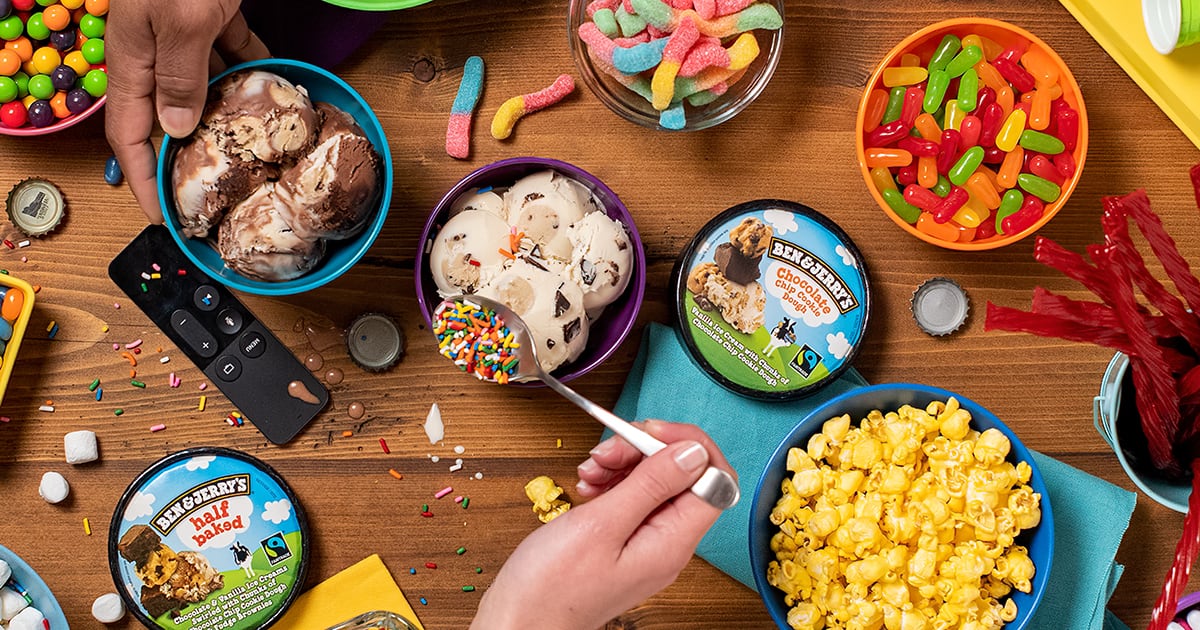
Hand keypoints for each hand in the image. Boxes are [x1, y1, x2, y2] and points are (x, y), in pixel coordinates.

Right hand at [106, 1, 267, 221]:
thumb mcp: (181, 20)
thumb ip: (180, 73)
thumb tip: (177, 128)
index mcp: (134, 59)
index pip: (128, 135)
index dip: (142, 181)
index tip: (162, 219)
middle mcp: (154, 51)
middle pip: (170, 117)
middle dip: (191, 156)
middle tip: (219, 194)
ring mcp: (182, 32)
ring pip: (206, 87)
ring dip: (230, 115)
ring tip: (256, 149)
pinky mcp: (212, 11)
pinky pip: (232, 52)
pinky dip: (252, 71)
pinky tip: (274, 88)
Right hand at [470, 421, 734, 629]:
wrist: (518, 623)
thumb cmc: (551, 587)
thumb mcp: (602, 524)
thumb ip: (651, 484)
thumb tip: (693, 453)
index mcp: (672, 542)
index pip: (714, 479)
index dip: (688, 447)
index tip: (649, 432)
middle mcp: (667, 544)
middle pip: (683, 476)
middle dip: (646, 450)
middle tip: (608, 451)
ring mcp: (647, 544)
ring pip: (655, 483)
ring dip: (625, 464)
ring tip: (591, 469)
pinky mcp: (625, 543)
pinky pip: (633, 500)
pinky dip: (612, 482)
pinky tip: (589, 484)